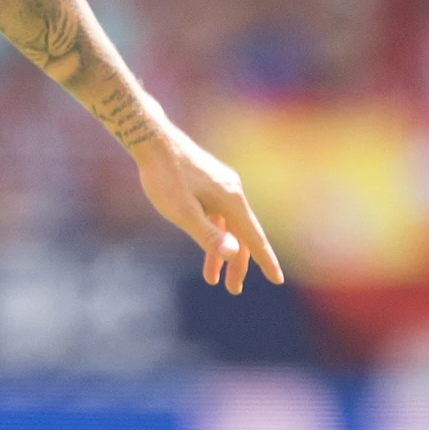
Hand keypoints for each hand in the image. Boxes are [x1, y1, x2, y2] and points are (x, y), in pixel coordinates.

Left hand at [133, 123, 283, 294]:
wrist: (151, 139)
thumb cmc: (164, 176)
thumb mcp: (182, 211)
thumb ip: (207, 234)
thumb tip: (234, 253)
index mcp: (231, 200)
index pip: (253, 238)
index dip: (265, 261)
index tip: (277, 280)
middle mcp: (232, 192)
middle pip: (241, 235)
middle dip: (237, 264)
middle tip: (232, 290)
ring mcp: (221, 186)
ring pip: (227, 226)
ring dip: (221, 252)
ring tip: (212, 278)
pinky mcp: (209, 183)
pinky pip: (216, 215)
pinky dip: (212, 233)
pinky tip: (205, 246)